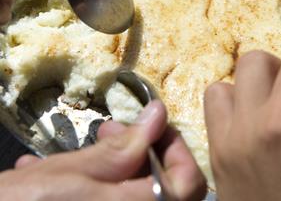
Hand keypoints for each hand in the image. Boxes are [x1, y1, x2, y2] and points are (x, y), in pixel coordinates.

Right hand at [1, 101, 205, 200]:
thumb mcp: (72, 174)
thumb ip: (123, 147)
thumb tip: (158, 113)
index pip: (188, 183)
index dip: (175, 147)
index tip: (152, 122)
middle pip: (165, 186)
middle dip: (143, 150)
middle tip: (112, 129)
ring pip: (137, 189)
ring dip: (121, 162)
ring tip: (92, 142)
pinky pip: (114, 197)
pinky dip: (103, 182)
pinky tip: (67, 170)